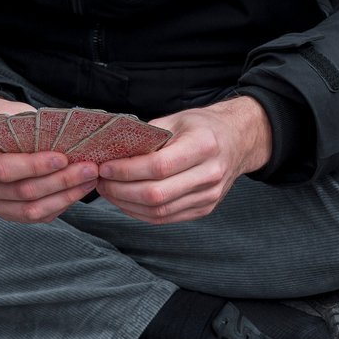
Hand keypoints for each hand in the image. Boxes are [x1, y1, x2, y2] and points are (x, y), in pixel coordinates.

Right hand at [0, 94, 99, 222]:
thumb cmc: (4, 122)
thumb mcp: (12, 117)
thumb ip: (31, 132)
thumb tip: (69, 143)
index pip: (3, 169)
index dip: (34, 166)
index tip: (63, 158)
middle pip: (22, 192)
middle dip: (60, 181)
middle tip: (89, 168)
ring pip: (32, 209)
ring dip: (66, 195)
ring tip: (90, 179)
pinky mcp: (9, 215)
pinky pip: (38, 216)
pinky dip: (61, 204)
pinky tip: (79, 190)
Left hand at [92, 97, 271, 223]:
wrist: (238, 142)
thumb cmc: (203, 127)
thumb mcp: (177, 120)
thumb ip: (148, 137)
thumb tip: (111, 152)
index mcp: (204, 145)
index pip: (158, 166)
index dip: (126, 170)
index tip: (104, 167)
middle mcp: (210, 174)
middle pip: (156, 194)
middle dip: (121, 191)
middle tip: (101, 182)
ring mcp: (209, 196)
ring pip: (159, 211)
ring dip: (126, 204)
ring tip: (109, 191)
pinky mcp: (204, 209)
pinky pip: (166, 218)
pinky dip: (140, 213)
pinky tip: (125, 201)